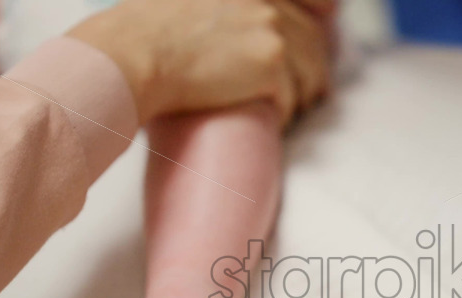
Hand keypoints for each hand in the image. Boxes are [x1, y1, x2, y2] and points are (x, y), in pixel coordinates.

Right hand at [68, 0, 331, 123]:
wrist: (135, 54)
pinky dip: (284, 114)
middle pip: (312, 38)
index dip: (322, 7)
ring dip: (303, 94)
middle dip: (315, 67)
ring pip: (309, 70)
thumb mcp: (187, 1)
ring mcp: (271, 27)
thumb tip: (239, 27)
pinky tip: (273, 121)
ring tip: (292, 110)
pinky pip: (290, 97)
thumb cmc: (144, 35)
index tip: (326, 19)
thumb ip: (220, 6)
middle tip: (312, 90)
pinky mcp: (270, 62)